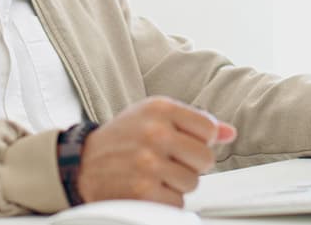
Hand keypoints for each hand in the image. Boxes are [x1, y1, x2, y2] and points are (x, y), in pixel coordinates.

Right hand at [76, 96, 235, 205]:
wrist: (82, 163)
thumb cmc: (122, 138)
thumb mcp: (153, 116)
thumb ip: (192, 121)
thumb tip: (229, 133)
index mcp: (160, 108)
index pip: (208, 128)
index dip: (200, 140)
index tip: (182, 142)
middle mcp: (155, 133)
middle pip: (205, 158)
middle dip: (191, 164)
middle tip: (168, 161)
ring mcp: (148, 163)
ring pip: (193, 182)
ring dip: (177, 183)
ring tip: (154, 173)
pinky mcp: (143, 191)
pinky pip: (177, 202)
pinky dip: (165, 200)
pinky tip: (147, 187)